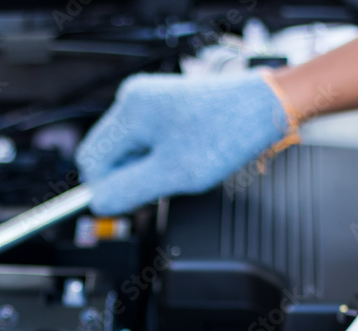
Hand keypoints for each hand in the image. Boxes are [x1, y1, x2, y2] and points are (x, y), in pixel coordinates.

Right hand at [76, 72, 295, 215]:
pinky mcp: (160, 108)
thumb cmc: (229, 134)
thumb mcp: (174, 173)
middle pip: (106, 156)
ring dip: (145, 169)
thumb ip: (129, 190)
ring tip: (179, 167)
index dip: (108, 188)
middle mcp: (132, 100)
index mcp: (130, 110)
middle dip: (129, 177)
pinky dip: (156, 159)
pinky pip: (142, 144)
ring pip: (125, 153)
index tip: (136, 201)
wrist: (266, 107)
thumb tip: (97, 204)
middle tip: (165, 184)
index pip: (91, 162)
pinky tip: (181, 158)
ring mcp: (146, 102)